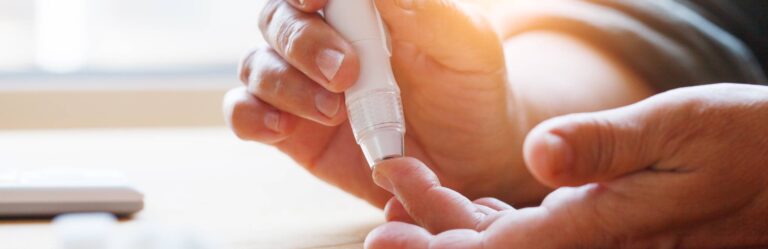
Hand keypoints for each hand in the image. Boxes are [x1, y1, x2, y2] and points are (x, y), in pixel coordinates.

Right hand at [224, 0, 549, 206]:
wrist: (470, 162)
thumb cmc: (468, 91)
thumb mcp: (464, 44)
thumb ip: (420, 6)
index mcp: (361, 7)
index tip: (316, 0)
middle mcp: (323, 37)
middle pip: (279, 19)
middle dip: (304, 42)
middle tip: (346, 72)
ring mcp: (302, 83)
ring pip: (257, 64)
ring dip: (286, 84)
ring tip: (334, 111)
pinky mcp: (291, 128)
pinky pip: (245, 112)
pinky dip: (252, 116)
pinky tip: (283, 128)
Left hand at [367, 84, 767, 247]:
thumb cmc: (741, 148)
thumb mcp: (677, 130)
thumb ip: (605, 146)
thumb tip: (538, 153)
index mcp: (602, 232)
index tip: (386, 236)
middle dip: (431, 238)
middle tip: (380, 218)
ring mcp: (595, 245)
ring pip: (504, 245)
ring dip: (450, 224)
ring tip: (405, 188)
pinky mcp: (599, 232)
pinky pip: (529, 234)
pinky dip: (485, 220)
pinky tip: (458, 199)